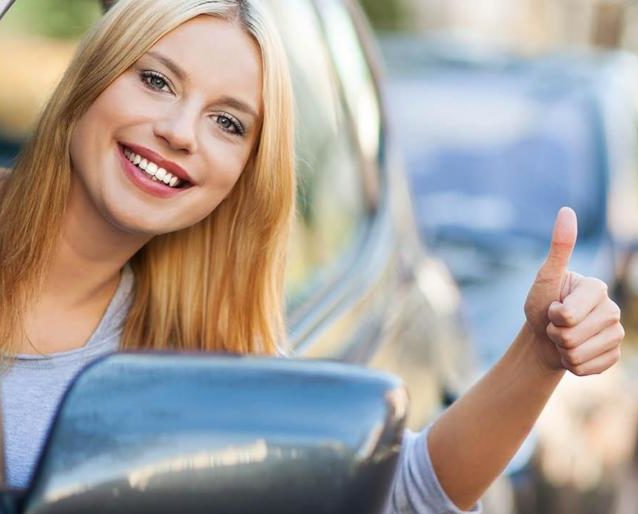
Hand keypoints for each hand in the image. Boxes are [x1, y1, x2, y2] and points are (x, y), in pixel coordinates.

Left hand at [524, 207, 623, 373]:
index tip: (553, 307)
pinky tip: (571, 353)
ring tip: (562, 338)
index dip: (552, 315)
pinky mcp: (613, 356)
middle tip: (555, 325)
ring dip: (562, 350)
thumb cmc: (541, 305)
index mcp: (597, 288)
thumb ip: (559, 247)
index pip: (567, 315)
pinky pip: (587, 369)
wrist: (543, 337)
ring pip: (578, 354)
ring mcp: (615, 335)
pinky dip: (571, 365)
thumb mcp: (545, 278)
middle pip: (571, 336)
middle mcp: (613, 310)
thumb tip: (566, 211)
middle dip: (555, 334)